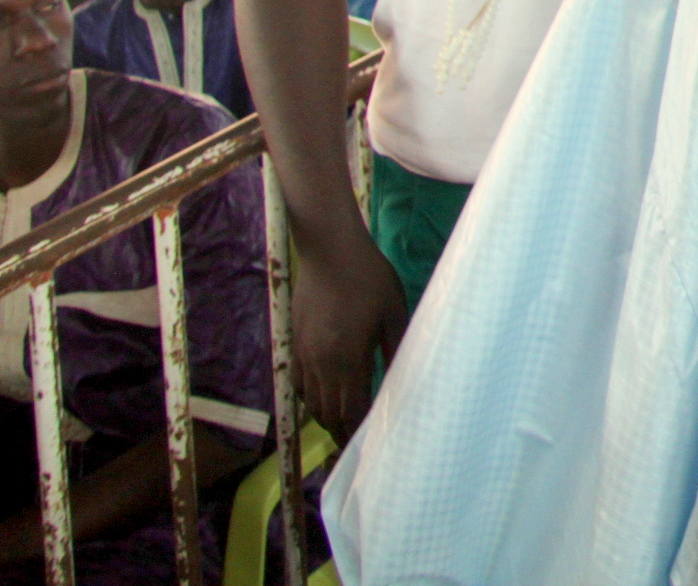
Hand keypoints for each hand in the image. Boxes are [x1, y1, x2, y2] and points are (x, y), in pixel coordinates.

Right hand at [290, 223, 408, 439]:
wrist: (330, 249)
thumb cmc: (369, 278)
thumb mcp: (394, 313)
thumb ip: (397, 350)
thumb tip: (402, 382)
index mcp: (348, 359)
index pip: (352, 409)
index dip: (360, 432)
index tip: (371, 447)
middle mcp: (321, 364)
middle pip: (329, 413)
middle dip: (343, 433)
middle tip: (356, 448)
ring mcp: (304, 354)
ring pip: (312, 402)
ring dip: (326, 419)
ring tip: (342, 429)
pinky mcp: (295, 343)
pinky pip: (299, 384)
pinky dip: (310, 400)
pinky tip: (323, 401)